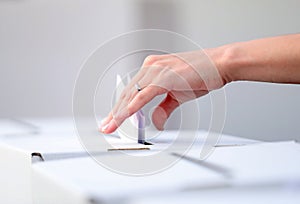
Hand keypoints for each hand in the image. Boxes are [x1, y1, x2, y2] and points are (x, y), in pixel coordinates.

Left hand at [100, 49, 225, 133]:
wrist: (218, 65)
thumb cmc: (200, 74)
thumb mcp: (177, 95)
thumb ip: (163, 109)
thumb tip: (156, 122)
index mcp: (152, 69)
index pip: (131, 91)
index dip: (121, 107)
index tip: (113, 119)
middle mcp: (150, 67)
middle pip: (127, 94)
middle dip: (115, 113)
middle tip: (105, 126)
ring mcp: (156, 70)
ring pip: (132, 95)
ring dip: (120, 113)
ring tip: (110, 126)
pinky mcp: (165, 76)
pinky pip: (145, 94)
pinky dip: (134, 106)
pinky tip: (125, 115)